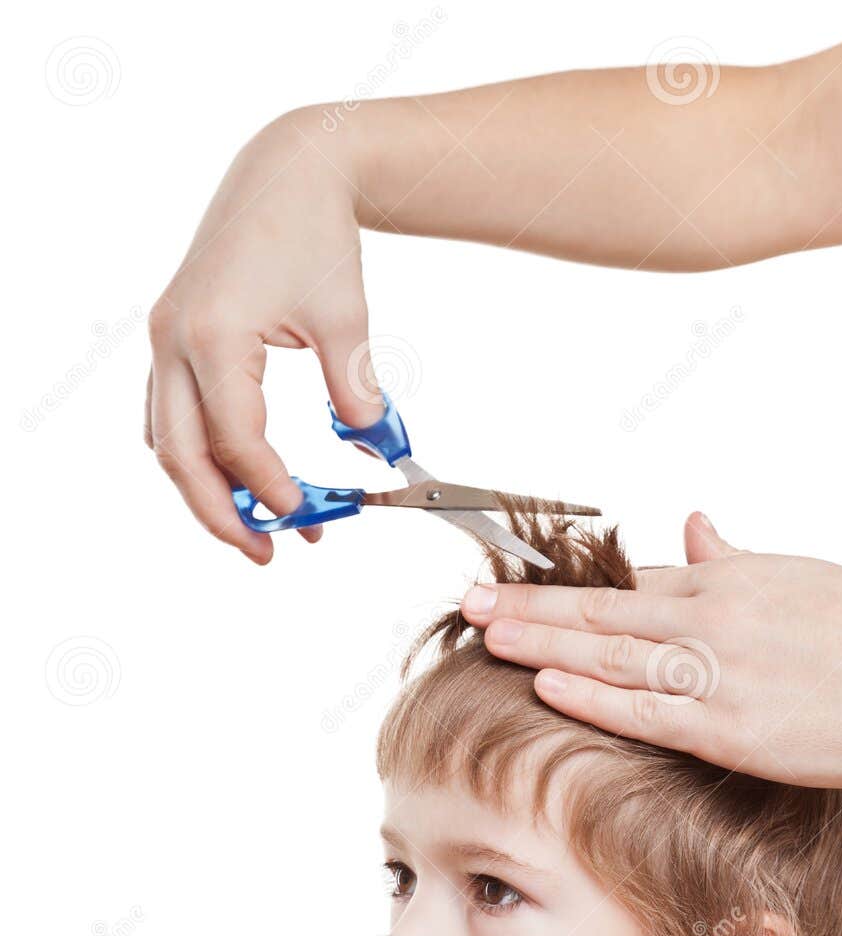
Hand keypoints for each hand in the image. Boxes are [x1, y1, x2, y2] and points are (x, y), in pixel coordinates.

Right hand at [144, 107, 383, 563]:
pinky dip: (196, 455)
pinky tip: (236, 478)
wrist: (288, 170)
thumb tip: (372, 448)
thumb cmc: (315, 234)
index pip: (236, 441)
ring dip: (206, 492)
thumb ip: (355, 389)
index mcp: (213, 335)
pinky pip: (168, 415)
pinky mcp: (171, 338)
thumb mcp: (345, 317)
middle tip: (266, 554)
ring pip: (167, 442)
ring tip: (256, 527)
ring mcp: (165, 339)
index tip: (306, 519)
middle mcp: (174, 340)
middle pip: (182, 458)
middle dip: (223, 515)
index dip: (270, 489)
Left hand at [460, 512, 841, 788]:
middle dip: (528, 604)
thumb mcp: (799, 575)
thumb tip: (695, 525)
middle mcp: (709, 617)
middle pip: (600, 606)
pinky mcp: (726, 726)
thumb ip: (735, 557)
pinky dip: (590, 694)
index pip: (628, 577)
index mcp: (725, 580)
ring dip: (541, 642)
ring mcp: (714, 671)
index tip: (517, 579)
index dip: (565, 581)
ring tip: (486, 633)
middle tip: (469, 599)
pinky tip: (544, 684)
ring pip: (609, 652)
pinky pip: (642, 709)